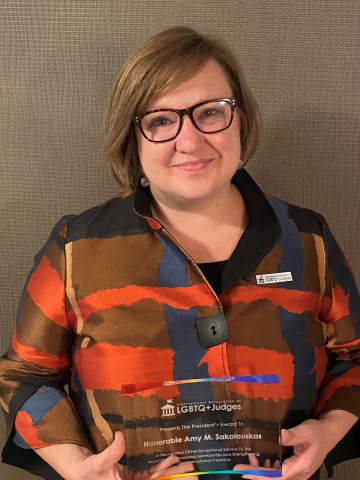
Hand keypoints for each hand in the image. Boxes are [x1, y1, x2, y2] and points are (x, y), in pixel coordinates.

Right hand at [73, 432, 196, 479]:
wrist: (81, 472)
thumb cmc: (88, 471)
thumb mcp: (99, 463)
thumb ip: (112, 452)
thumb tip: (121, 436)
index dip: (167, 478)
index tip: (182, 473)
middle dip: (176, 477)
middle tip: (193, 472)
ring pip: (157, 477)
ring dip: (171, 471)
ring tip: (187, 465)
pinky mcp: (132, 476)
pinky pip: (150, 473)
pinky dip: (160, 467)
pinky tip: (171, 460)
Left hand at [238, 411, 356, 479]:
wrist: (329, 433)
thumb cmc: (318, 432)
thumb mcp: (305, 431)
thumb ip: (292, 435)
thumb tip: (279, 436)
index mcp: (301, 466)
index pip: (278, 476)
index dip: (261, 475)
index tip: (245, 472)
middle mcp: (299, 473)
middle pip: (275, 478)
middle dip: (257, 473)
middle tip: (240, 467)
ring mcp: (298, 472)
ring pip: (277, 476)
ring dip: (263, 470)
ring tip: (251, 458)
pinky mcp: (296, 467)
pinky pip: (281, 472)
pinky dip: (270, 467)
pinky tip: (264, 459)